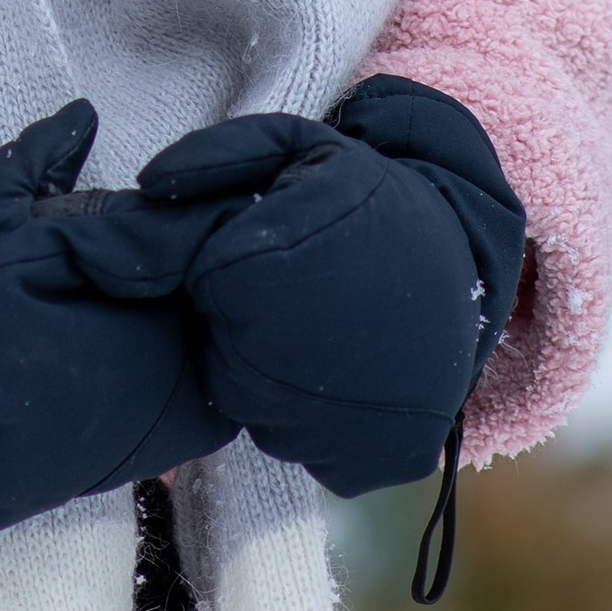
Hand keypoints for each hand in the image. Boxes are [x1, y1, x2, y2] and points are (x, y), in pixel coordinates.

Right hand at [0, 102, 234, 610]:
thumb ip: (42, 162)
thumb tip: (86, 114)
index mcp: (146, 287)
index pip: (206, 226)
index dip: (189, 200)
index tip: (155, 190)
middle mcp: (177, 352)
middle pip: (221, 283)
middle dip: (196, 254)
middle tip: (137, 239)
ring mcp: (175, 409)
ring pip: (214, 337)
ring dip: (190, 310)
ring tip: (126, 291)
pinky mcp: (157, 449)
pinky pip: (201, 389)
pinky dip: (183, 360)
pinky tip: (130, 341)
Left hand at [53, 76, 527, 498]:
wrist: (463, 260)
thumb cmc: (362, 197)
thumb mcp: (289, 147)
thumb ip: (211, 158)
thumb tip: (148, 185)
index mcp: (258, 265)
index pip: (197, 281)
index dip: (229, 262)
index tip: (276, 248)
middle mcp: (283, 355)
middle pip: (219, 349)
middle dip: (244, 318)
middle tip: (305, 289)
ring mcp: (325, 423)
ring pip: (254, 402)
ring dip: (275, 371)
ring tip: (330, 328)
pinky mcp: (360, 463)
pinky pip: (299, 446)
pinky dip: (314, 417)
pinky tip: (346, 373)